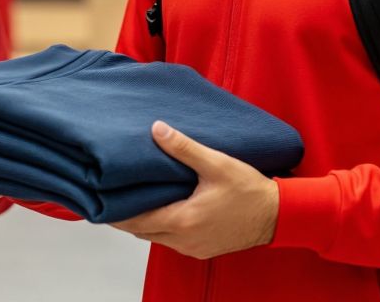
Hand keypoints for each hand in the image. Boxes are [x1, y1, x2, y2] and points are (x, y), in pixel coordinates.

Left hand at [111, 121, 278, 259]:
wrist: (277, 215)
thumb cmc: (250, 190)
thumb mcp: (215, 163)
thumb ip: (184, 148)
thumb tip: (157, 129)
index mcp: (182, 220)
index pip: (136, 220)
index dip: (116, 211)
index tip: (101, 200)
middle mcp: (184, 240)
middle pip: (142, 231)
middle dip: (127, 216)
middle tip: (113, 197)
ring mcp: (193, 248)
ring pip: (157, 237)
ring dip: (145, 223)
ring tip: (135, 200)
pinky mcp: (202, 249)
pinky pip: (172, 241)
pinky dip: (162, 228)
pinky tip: (163, 210)